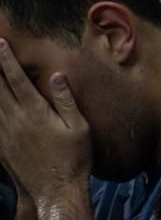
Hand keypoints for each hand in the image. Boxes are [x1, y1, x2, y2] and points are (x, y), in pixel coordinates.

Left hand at [0, 40, 89, 212]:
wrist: (55, 190)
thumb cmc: (74, 157)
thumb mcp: (79, 126)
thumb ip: (66, 100)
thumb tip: (56, 76)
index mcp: (36, 112)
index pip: (18, 80)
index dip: (7, 60)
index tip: (0, 44)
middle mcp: (16, 121)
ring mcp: (6, 136)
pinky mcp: (1, 149)